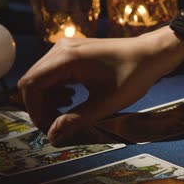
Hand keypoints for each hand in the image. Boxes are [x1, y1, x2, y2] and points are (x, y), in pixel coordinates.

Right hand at [18, 26, 183, 145]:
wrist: (151, 54)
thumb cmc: (133, 76)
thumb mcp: (105, 103)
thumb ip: (76, 120)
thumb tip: (52, 136)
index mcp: (66, 59)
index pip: (31, 85)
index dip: (35, 110)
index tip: (48, 129)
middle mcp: (61, 49)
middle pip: (33, 80)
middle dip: (41, 106)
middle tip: (57, 125)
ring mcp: (67, 47)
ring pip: (43, 76)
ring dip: (49, 98)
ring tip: (68, 112)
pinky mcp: (75, 51)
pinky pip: (54, 71)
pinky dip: (58, 88)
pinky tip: (73, 98)